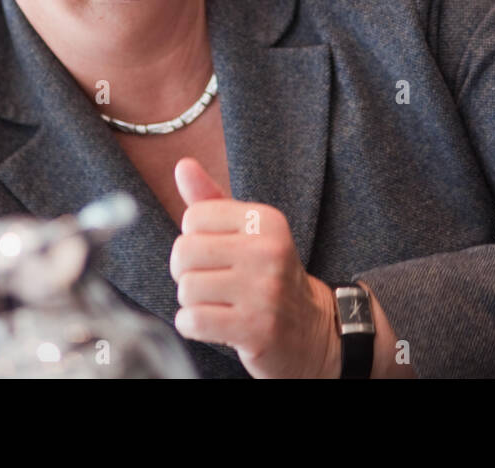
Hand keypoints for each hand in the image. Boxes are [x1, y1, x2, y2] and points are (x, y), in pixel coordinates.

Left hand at [169, 156, 341, 377]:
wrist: (312, 331)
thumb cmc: (269, 277)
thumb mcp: (248, 233)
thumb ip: (212, 199)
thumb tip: (182, 165)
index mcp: (266, 221)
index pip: (194, 217)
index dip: (194, 239)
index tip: (217, 255)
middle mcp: (269, 251)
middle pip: (184, 252)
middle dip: (187, 272)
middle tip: (211, 282)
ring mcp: (264, 292)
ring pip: (186, 288)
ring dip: (192, 302)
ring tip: (218, 303)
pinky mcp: (255, 329)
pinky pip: (192, 321)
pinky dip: (192, 325)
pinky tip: (215, 324)